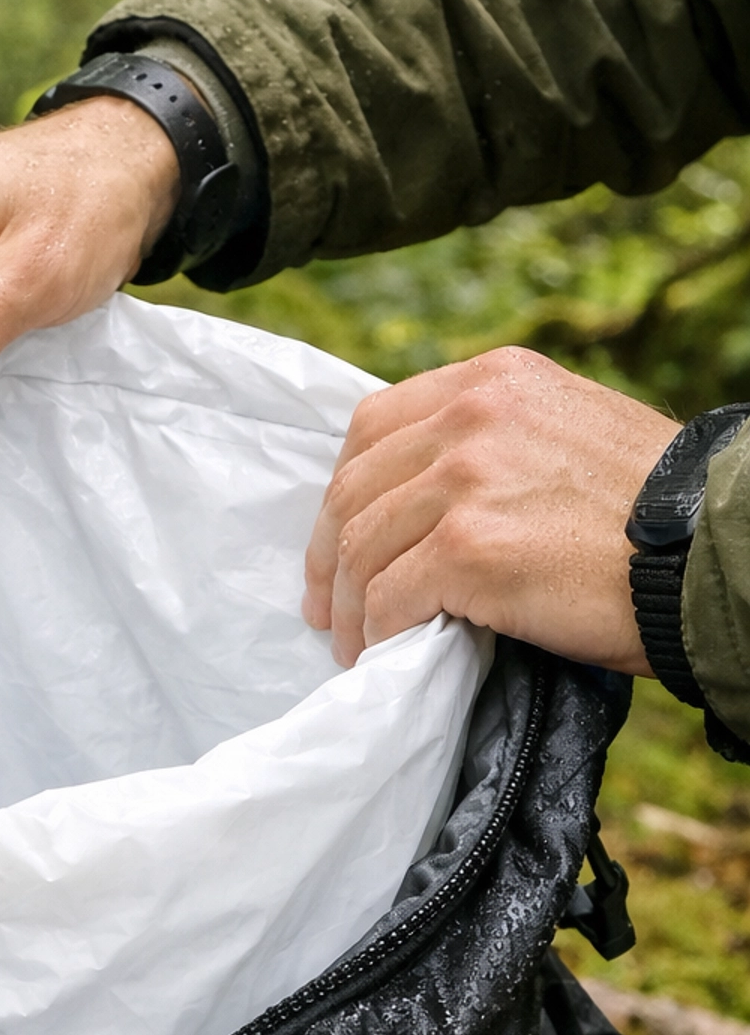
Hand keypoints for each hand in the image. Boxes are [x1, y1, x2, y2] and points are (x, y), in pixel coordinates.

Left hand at [303, 347, 680, 674]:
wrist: (707, 553)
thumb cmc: (650, 512)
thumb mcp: (568, 434)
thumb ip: (496, 443)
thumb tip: (427, 494)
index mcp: (492, 380)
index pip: (374, 425)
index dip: (343, 490)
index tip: (337, 538)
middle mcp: (471, 417)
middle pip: (354, 488)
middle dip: (328, 555)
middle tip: (326, 607)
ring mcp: (465, 481)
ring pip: (361, 548)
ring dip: (348, 606)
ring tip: (353, 642)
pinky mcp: (469, 551)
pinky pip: (389, 598)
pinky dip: (377, 633)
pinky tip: (383, 653)